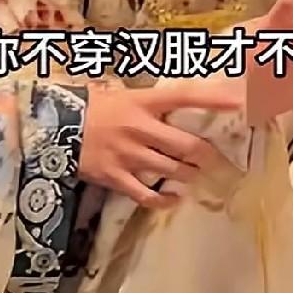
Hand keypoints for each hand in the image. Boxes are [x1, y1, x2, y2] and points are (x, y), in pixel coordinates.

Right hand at [78, 77, 241, 210]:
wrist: (54, 127)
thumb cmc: (89, 106)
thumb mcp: (117, 92)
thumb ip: (145, 98)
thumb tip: (170, 97)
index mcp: (142, 102)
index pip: (184, 96)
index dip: (212, 98)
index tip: (238, 101)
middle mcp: (140, 128)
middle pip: (186, 145)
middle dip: (207, 155)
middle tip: (218, 160)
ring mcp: (129, 155)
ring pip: (173, 170)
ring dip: (190, 175)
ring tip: (197, 176)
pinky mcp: (117, 177)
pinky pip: (147, 194)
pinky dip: (165, 200)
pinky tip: (175, 199)